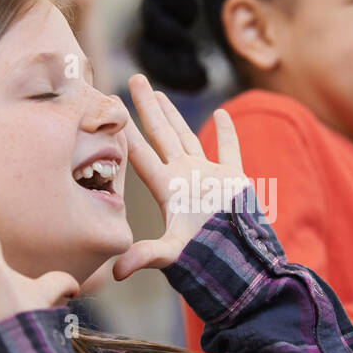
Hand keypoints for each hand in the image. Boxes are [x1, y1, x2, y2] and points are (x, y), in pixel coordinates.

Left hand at [112, 74, 247, 279]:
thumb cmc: (204, 256)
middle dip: (146, 107)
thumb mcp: (171, 253)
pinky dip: (227, 133)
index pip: (141, 153)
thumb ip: (144, 256)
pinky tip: (222, 115)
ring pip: (187, 136)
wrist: (240, 261)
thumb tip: (114, 272)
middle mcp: (183, 177)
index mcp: (167, 188)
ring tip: (159, 94)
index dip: (126, 131)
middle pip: (160, 134)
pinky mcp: (233, 179)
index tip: (112, 106)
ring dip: (174, 115)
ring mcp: (207, 176)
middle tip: (134, 80)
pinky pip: (230, 150)